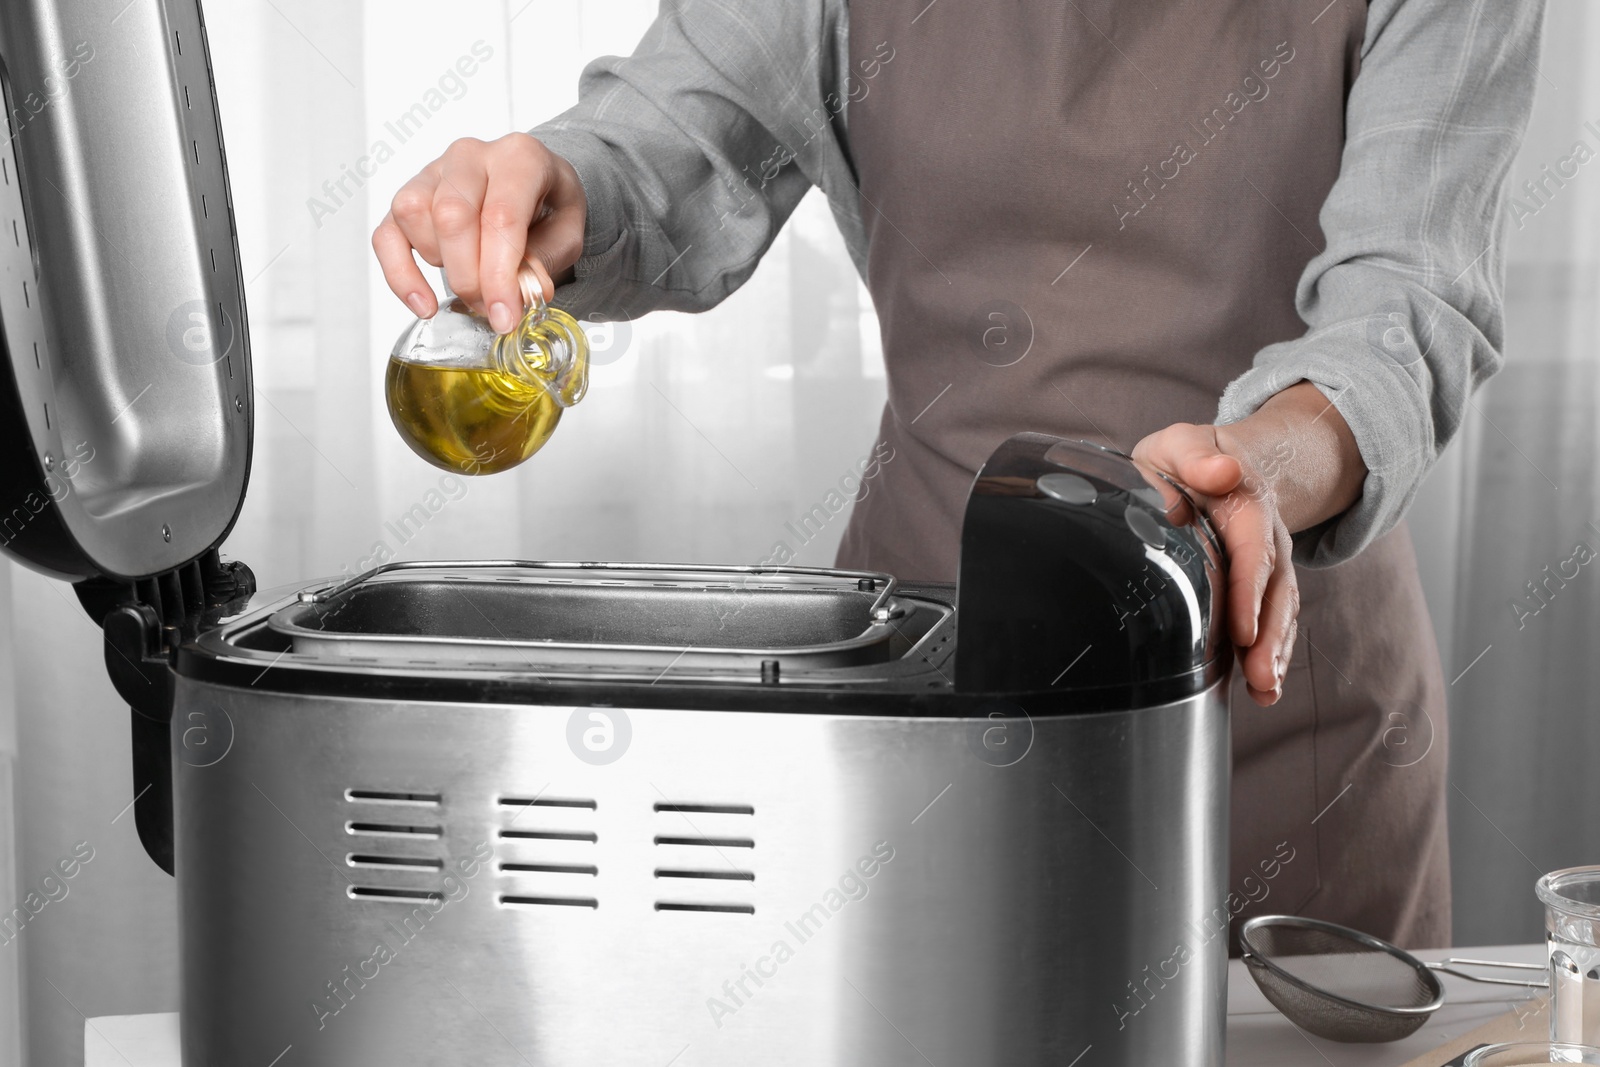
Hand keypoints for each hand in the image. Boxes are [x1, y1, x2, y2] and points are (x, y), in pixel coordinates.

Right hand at [373, 133, 586, 333]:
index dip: (499, 274)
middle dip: (469, 276)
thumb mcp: (567, 234)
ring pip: (414, 216)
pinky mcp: (408, 196)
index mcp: (519, 157)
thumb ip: (545, 262)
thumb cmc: (548, 206)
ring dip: (441, 266)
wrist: (534, 186)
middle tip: (490, 309)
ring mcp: (433, 172)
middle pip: (451, 215)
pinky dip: (400, 275)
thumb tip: (521, 294)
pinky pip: (387, 235)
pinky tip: (424, 303)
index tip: (504, 315)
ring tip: (473, 281)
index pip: (501, 216)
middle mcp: (471, 156)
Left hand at [1132, 383, 1365, 705]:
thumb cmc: (1187, 459)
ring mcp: (1268, 566)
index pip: (1251, 550)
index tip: (1243, 629)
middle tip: (1262, 676)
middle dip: (1269, 636)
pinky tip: (1263, 689)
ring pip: (1279, 613)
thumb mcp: (1181, 444)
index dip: (1249, 591)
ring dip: (1275, 654)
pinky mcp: (1260, 589)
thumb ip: (1196, 456)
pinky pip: (1272, 623)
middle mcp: (1266, 539)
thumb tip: (1221, 472)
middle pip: (1275, 590)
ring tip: (1266, 692)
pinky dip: (1272, 656)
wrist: (1218, 461)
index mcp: (1246, 504)